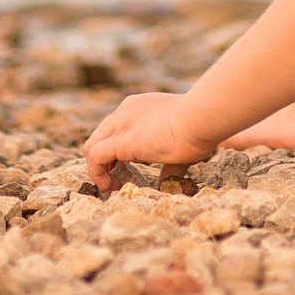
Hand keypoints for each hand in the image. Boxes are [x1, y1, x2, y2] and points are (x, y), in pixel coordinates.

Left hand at [84, 93, 213, 193]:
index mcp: (139, 107)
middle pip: (99, 135)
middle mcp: (126, 111)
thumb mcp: (180, 146)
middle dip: (103, 159)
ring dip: (97, 168)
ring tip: (111, 186)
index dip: (114, 149)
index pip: (115, 126)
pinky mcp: (121, 140)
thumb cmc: (200, 128)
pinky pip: (95, 156)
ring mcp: (121, 123)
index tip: (122, 167)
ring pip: (92, 145)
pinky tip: (111, 187)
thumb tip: (167, 182)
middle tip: (115, 178)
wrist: (202, 117)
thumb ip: (170, 165)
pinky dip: (97, 174)